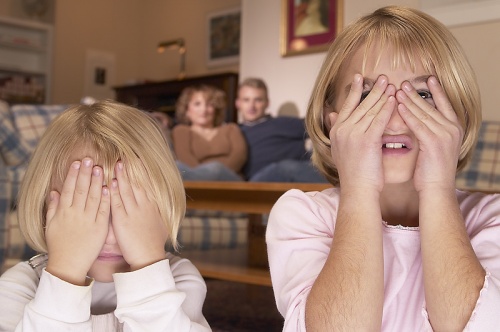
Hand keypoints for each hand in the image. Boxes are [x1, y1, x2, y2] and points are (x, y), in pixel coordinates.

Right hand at [45, 158, 109, 284]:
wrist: (68, 265)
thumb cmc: (59, 245)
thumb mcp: (51, 225)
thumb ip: (53, 207)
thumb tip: (54, 191)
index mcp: (64, 212)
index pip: (68, 189)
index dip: (72, 175)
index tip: (76, 162)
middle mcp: (75, 214)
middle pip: (81, 190)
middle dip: (85, 173)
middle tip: (89, 159)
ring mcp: (88, 220)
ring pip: (93, 197)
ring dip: (96, 182)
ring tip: (99, 168)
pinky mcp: (99, 228)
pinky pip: (103, 211)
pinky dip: (106, 199)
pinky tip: (108, 187)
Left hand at [110, 160, 167, 270]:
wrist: (149, 257)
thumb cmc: (152, 242)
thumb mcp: (160, 223)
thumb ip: (156, 210)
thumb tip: (156, 201)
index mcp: (152, 206)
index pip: (147, 184)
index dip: (142, 171)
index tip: (138, 158)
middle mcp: (144, 207)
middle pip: (137, 183)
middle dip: (132, 169)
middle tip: (127, 155)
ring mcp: (133, 213)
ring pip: (127, 191)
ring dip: (122, 176)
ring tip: (117, 163)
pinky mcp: (123, 221)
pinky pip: (118, 204)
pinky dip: (114, 192)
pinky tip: (111, 183)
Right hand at [329, 74, 395, 192]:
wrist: (357, 190)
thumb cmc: (353, 173)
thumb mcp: (339, 148)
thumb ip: (336, 129)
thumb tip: (331, 114)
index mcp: (336, 131)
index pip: (346, 106)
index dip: (354, 90)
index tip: (359, 77)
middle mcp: (343, 130)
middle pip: (359, 104)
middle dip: (372, 89)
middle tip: (381, 76)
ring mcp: (353, 134)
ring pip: (370, 110)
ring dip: (381, 95)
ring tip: (390, 84)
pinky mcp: (366, 140)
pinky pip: (379, 120)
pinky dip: (387, 108)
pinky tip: (394, 100)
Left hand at [396, 76, 462, 191]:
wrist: (436, 189)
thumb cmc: (431, 171)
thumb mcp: (434, 147)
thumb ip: (431, 132)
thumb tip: (419, 121)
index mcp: (454, 128)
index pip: (445, 104)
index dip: (436, 91)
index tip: (428, 78)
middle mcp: (452, 129)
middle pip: (431, 106)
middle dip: (416, 94)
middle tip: (404, 82)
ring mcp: (445, 135)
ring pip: (424, 113)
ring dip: (409, 100)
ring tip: (398, 89)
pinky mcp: (434, 142)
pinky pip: (418, 124)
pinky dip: (408, 114)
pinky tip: (398, 106)